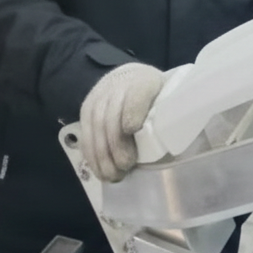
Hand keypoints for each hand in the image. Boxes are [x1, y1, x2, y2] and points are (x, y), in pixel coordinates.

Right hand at [79, 63, 164, 181]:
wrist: (128, 78)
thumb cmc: (153, 95)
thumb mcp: (165, 98)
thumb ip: (166, 115)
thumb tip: (167, 140)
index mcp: (144, 82)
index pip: (136, 96)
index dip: (132, 113)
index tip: (133, 131)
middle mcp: (117, 87)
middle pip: (112, 116)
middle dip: (117, 144)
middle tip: (125, 165)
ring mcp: (98, 98)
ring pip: (96, 127)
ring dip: (102, 155)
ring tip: (112, 175)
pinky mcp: (86, 110)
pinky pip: (86, 134)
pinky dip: (91, 155)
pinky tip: (99, 170)